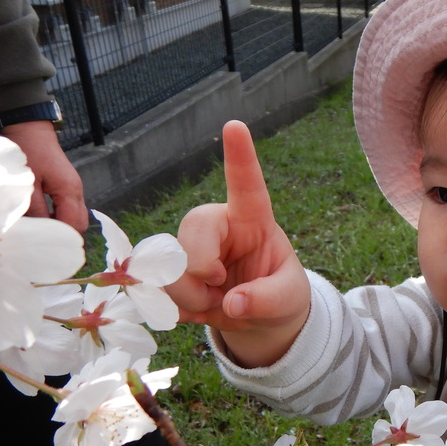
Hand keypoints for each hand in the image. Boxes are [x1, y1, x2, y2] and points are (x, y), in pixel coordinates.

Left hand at [0, 120, 88, 231]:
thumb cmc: (29, 152)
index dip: (61, 238)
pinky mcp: (66, 187)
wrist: (31, 129)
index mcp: (70, 191)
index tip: (42, 246)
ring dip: (60, 225)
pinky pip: (68, 209)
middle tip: (41, 240)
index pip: (74, 225)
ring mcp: (73, 190)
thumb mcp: (28, 183)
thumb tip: (37, 231)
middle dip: (63, 234)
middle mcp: (77, 192)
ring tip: (40, 229)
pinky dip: (57, 217)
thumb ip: (35, 209)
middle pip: (80, 224)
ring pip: (75, 217)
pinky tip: (41, 216)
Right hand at [166, 121, 310, 367]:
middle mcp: (217, 228)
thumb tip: (232, 304)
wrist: (259, 320)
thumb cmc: (279, 294)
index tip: (235, 125)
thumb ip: (267, 299)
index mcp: (253, 220)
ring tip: (216, 303)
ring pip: (170, 266)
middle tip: (217, 283)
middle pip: (192, 226)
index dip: (240, 156)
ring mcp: (190, 250)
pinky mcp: (171, 275)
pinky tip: (198, 310)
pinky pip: (158, 290)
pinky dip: (177, 310)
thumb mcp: (288, 298)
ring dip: (190, 295)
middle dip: (199, 262)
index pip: (246, 184)